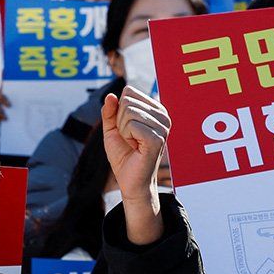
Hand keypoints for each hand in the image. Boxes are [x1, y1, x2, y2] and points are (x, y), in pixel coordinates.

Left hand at [102, 85, 169, 243]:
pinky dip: (126, 136)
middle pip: (128, 101)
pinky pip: (132, 124)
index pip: (129, 92)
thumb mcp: (112, 130)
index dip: (119, 111)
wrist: (130, 181)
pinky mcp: (157, 138)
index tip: (126, 129)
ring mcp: (163, 127)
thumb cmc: (124, 155)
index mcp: (156, 110)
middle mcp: (163, 116)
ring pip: (129, 112)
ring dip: (122, 130)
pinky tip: (135, 147)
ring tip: (132, 143)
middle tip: (128, 138)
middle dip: (119, 121)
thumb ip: (110, 112)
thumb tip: (110, 95)